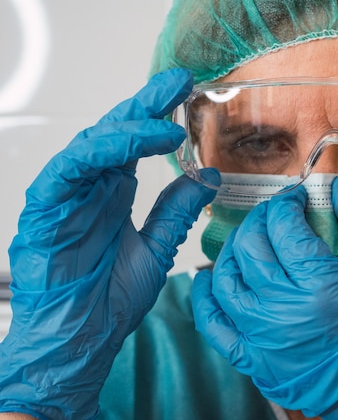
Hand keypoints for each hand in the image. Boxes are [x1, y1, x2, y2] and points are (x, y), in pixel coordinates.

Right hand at [0, 69, 219, 418]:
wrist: (82, 343)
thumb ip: (178, 209)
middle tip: (178, 81)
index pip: (135, 142)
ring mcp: (65, 198)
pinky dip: (98, 154)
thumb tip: (209, 174)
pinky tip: (128, 143)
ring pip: (91, 145)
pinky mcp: (43, 213)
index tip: (187, 91)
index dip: (158, 114)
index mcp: (112, 192)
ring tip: (167, 120)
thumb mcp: (158, 247)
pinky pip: (66, 172)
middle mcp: (89, 188)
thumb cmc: (109, 300)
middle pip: (115, 133)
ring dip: (128, 126)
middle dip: (146, 104)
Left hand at [192, 177, 337, 418]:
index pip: (285, 227)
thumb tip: (336, 187)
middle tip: (280, 214)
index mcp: (321, 290)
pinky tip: (213, 276)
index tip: (298, 198)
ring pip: (226, 279)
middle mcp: (284, 314)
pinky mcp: (253, 361)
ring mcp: (263, 341)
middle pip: (251, 246)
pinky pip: (213, 324)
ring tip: (255, 239)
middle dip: (262, 218)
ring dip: (235, 248)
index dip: (288, 202)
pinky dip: (207, 296)